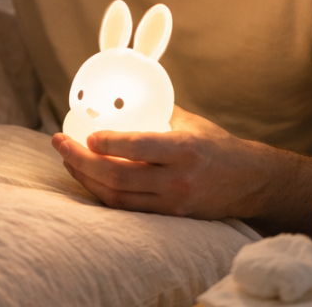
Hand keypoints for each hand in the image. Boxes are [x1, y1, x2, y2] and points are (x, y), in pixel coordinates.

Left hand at [51, 105, 269, 219]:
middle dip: (81, 160)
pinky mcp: (171, 218)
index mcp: (184, 149)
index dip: (106, 143)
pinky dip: (102, 194)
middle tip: (59, 143)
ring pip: (118, 196)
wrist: (252, 182)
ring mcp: (174, 203)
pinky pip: (127, 209)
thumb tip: (118, 92)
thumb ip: (155, 109)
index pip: (137, 147)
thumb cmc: (216, 145)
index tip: (85, 134)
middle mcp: (178, 179)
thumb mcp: (189, 122)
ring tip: (67, 159)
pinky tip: (87, 178)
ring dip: (85, 178)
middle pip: (118, 176)